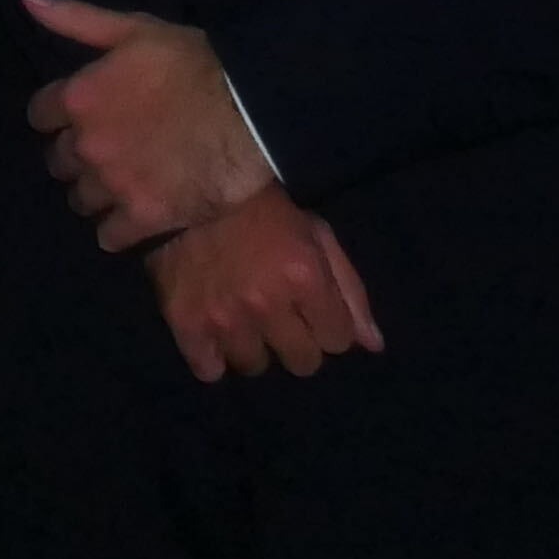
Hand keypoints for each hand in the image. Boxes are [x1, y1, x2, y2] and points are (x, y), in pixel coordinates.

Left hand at [20, 0, 274, 249]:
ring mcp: (114, 185)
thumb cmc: (195, 62)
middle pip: (58, 161)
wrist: (252, 109)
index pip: (39, 116)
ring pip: (81, 200)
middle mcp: (87, 145)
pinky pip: (110, 236)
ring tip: (119, 184)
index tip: (77, 118)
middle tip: (103, 152)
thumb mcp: (133, 30)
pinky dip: (116, 230)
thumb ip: (75, 19)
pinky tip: (131, 219)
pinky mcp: (145, 217)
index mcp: (79, 99)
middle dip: (75, 156)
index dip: (57, 117)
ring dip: (94, 193)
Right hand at [141, 188, 383, 384]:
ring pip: (255, 366)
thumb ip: (350, 292)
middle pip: (303, 363)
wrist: (188, 188)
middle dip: (296, 341)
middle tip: (277, 315)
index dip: (326, 323)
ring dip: (253, 347)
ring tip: (241, 319)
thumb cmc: (263, 211)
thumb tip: (373, 346)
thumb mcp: (317, 237)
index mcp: (305, 278)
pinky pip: (209, 370)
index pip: (338, 340)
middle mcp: (267, 304)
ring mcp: (224, 317)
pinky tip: (213, 335)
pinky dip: (212, 357)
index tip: (310, 307)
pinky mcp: (186, 322)